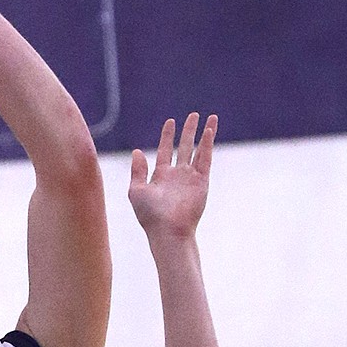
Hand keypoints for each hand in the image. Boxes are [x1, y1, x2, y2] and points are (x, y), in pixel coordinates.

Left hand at [129, 113, 217, 244]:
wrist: (168, 230)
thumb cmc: (150, 215)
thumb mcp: (136, 190)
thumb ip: (137, 171)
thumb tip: (137, 152)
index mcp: (161, 176)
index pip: (166, 150)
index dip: (168, 136)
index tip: (170, 122)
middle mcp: (177, 175)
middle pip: (184, 146)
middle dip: (188, 131)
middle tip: (193, 115)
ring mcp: (190, 177)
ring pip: (198, 149)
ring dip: (203, 133)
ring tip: (209, 117)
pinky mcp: (202, 181)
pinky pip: (206, 158)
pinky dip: (208, 144)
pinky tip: (210, 130)